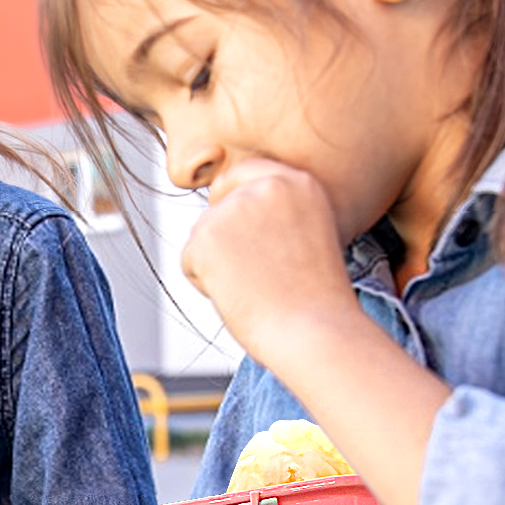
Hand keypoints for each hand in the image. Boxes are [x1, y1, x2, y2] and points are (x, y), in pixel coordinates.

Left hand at [180, 159, 360, 371]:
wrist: (313, 331)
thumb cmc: (314, 299)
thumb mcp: (309, 235)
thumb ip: (277, 213)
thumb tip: (235, 214)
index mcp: (299, 182)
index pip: (246, 173)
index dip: (235, 201)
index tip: (245, 234)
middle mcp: (265, 186)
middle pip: (219, 205)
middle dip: (226, 238)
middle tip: (259, 274)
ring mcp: (233, 208)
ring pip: (203, 235)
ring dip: (218, 265)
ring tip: (257, 288)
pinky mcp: (206, 236)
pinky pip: (190, 260)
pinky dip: (205, 284)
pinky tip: (239, 295)